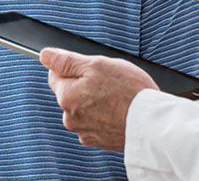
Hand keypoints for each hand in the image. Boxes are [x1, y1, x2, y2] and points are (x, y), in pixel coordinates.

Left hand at [42, 48, 157, 150]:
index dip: (74, 68)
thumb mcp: (97, 65)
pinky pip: (96, 124)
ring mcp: (85, 132)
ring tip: (118, 98)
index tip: (91, 69)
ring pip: (84, 110)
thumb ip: (67, 61)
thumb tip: (45, 55)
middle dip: (85, 86)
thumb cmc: (129, 92)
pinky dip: (105, 118)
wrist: (152, 123)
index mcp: (66, 96)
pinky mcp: (99, 142)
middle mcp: (70, 118)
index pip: (55, 75)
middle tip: (109, 83)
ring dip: (95, 103)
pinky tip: (119, 112)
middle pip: (70, 94)